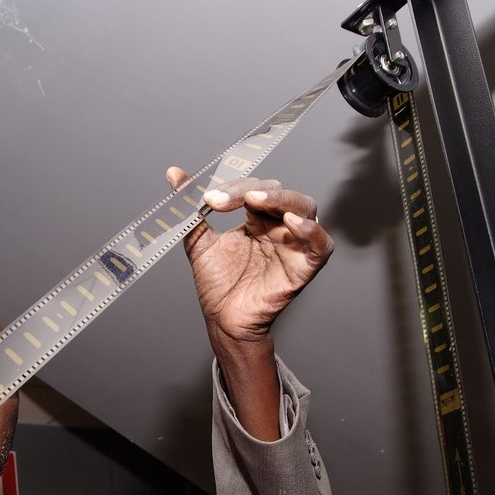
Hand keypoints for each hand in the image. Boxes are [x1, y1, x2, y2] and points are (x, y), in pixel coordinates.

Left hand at [166, 167, 332, 439]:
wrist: (223, 320)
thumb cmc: (218, 285)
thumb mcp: (200, 242)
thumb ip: (191, 208)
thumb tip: (173, 173)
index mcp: (259, 219)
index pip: (255, 189)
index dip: (233, 189)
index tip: (208, 199)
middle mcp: (280, 227)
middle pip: (281, 193)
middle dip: (253, 190)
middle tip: (226, 199)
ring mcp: (294, 245)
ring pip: (305, 208)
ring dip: (281, 199)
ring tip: (255, 200)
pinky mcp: (305, 267)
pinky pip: (321, 244)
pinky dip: (311, 231)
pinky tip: (291, 223)